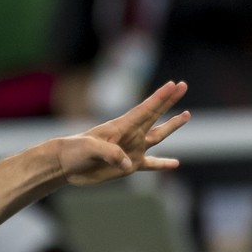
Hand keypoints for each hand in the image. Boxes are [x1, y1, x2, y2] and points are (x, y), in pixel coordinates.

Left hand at [57, 80, 187, 185]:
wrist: (64, 165)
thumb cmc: (74, 151)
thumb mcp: (89, 148)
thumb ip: (110, 153)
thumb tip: (129, 165)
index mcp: (121, 127)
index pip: (145, 109)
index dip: (160, 97)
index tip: (174, 84)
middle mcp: (130, 135)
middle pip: (155, 115)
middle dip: (169, 100)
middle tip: (183, 85)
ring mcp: (131, 150)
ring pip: (158, 136)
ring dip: (172, 125)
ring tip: (187, 114)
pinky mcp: (128, 166)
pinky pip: (150, 164)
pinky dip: (163, 164)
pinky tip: (175, 163)